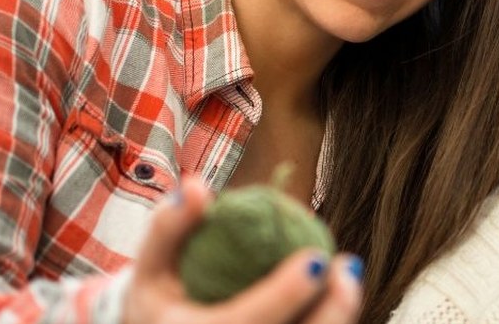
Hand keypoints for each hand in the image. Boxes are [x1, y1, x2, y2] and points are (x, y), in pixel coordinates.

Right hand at [123, 178, 361, 323]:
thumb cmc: (160, 301)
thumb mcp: (151, 267)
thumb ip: (169, 227)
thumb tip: (197, 187)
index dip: (282, 296)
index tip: (318, 260)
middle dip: (330, 313)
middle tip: (346, 266)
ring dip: (336, 318)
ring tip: (347, 276)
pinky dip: (328, 322)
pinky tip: (337, 296)